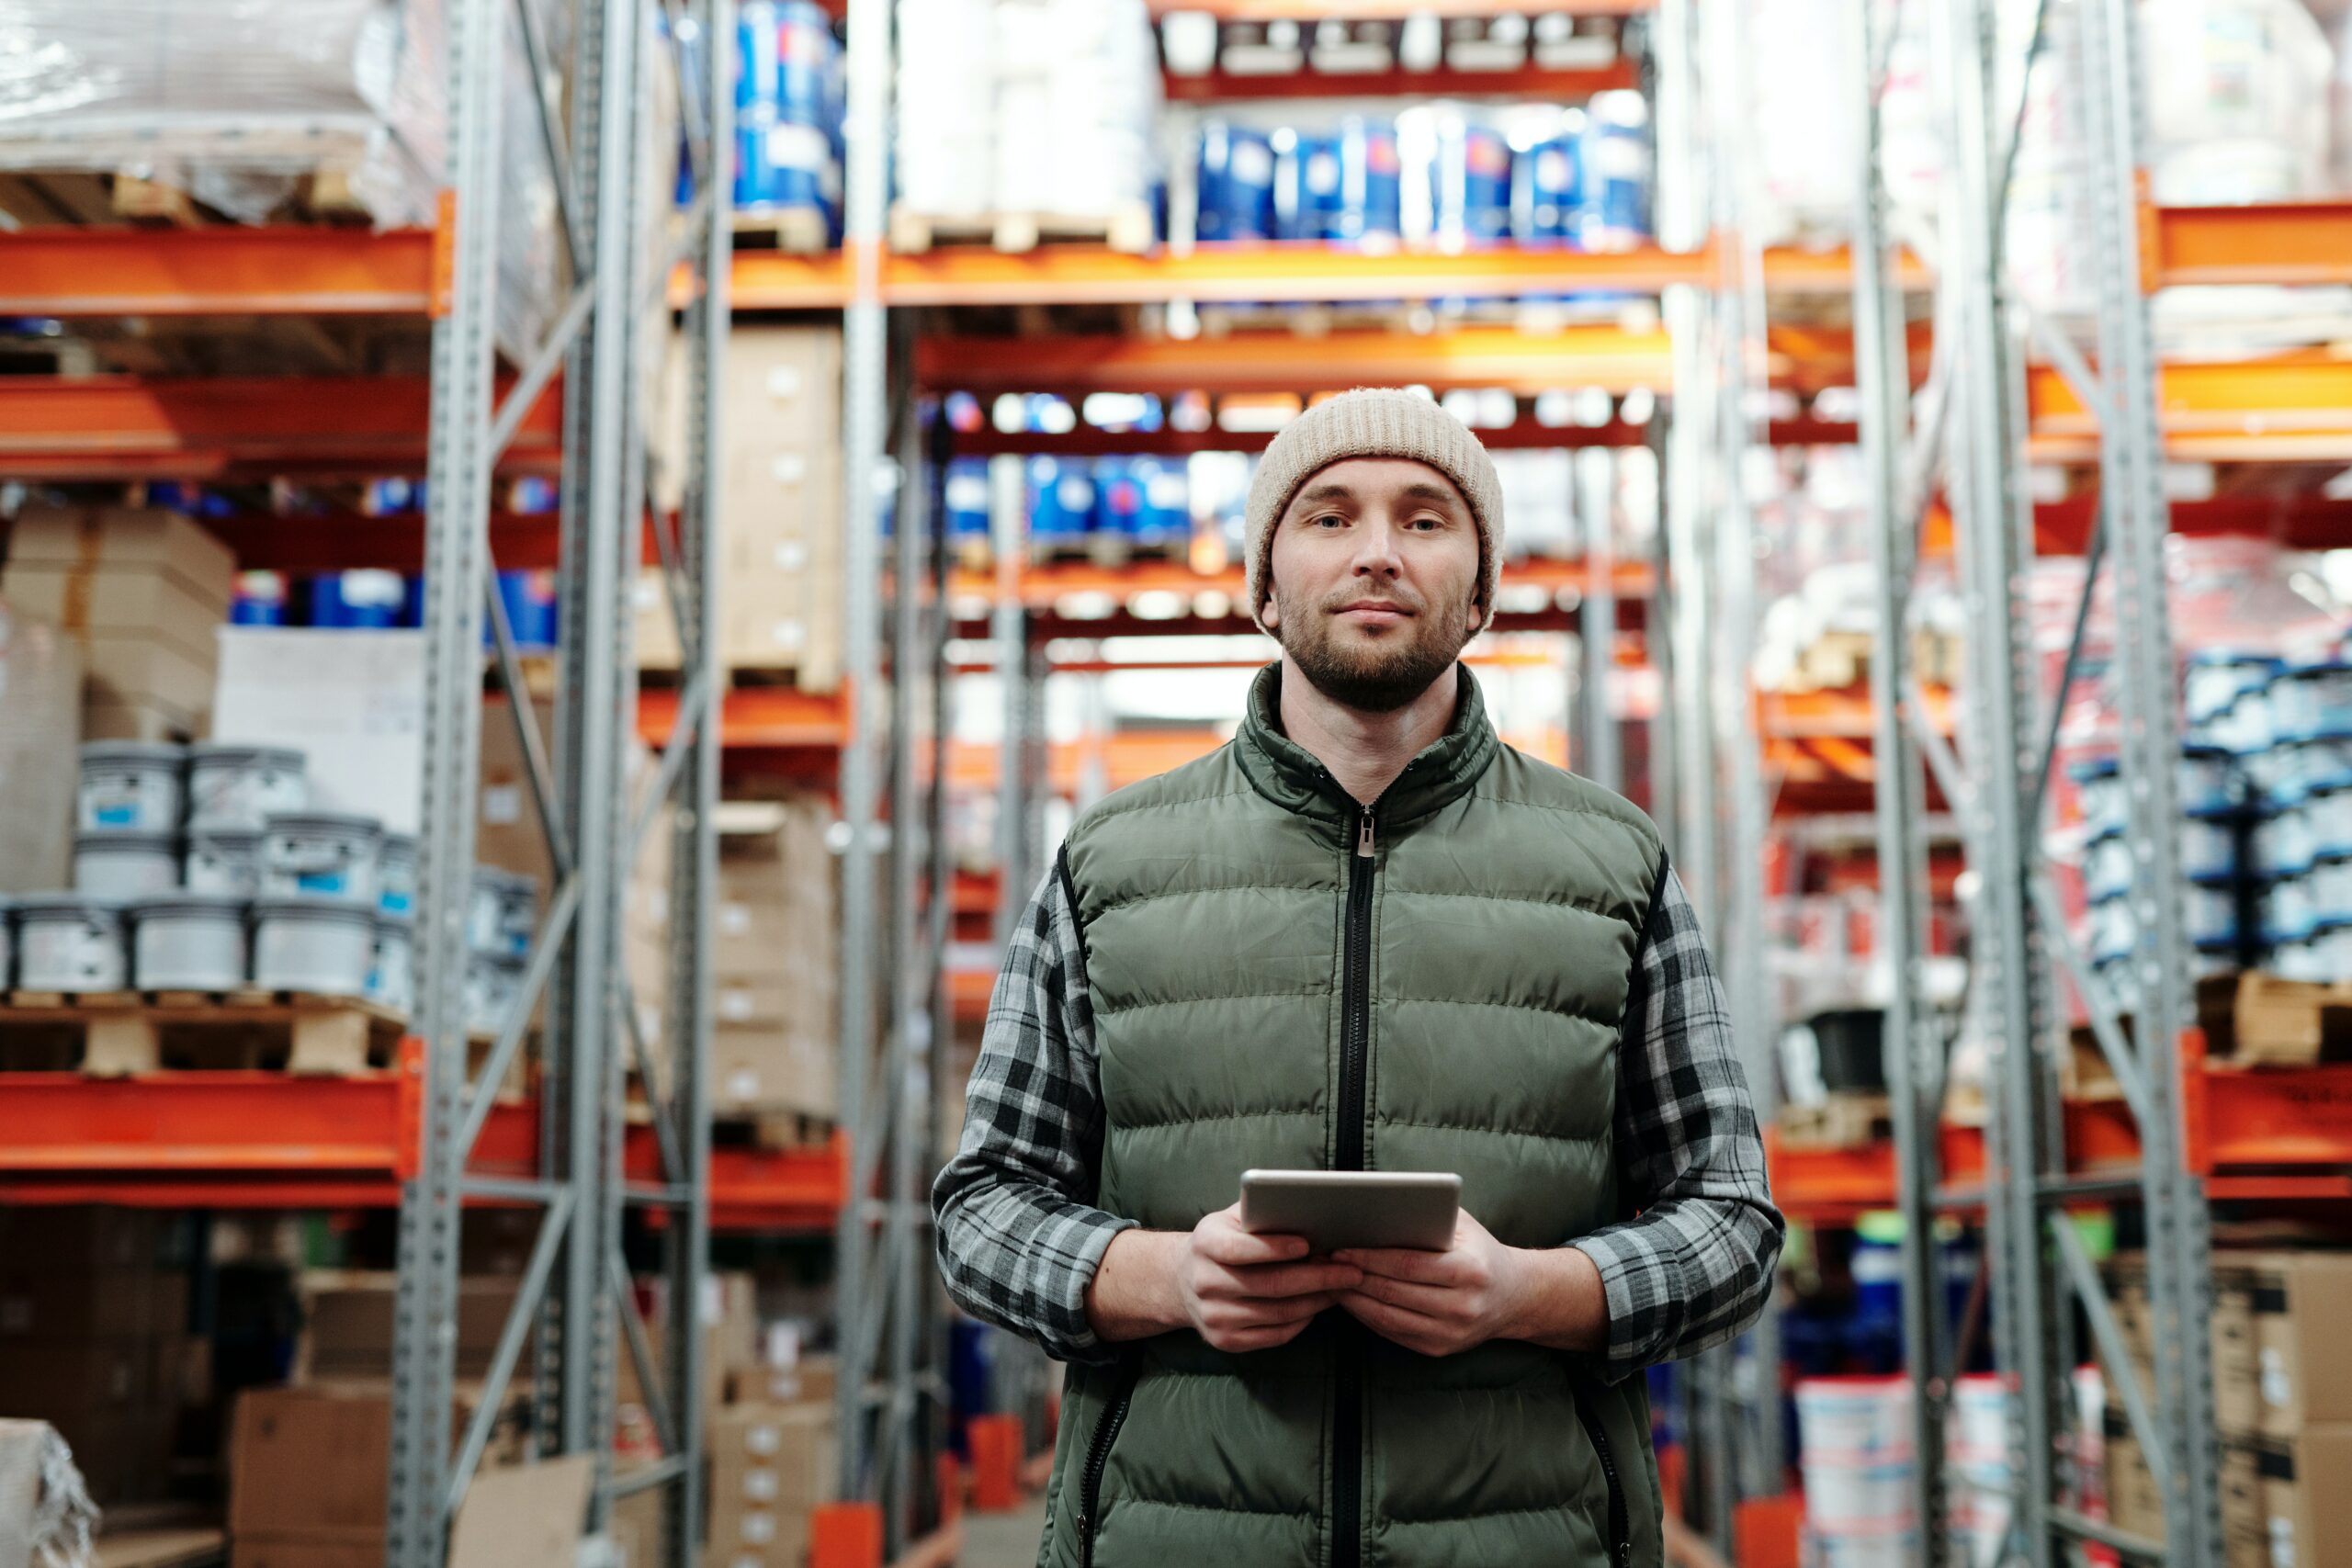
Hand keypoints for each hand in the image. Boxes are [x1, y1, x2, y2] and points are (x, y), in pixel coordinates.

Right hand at [1177, 1203, 1363, 1353]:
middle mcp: (1205, 1282)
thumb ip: (1261, 1212)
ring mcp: (1213, 1316)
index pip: (1239, 1249)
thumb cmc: (1223, 1240)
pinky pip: (1274, 1335)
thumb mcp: (1232, 1218)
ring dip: (1317, 1301)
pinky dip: (1303, 1320)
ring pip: (1277, 1312)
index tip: (1308, 1244)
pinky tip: (1318, 1305)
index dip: (1275, 1248)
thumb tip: (1308, 1210)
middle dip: (1317, 1278)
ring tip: (1341, 1287)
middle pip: (1269, 1284)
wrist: (1183, 1280)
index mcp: (1205, 1244)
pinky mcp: (1225, 1340)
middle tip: (1350, 1271)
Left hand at [1332, 1210, 1533, 1357]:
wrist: (1513, 1296)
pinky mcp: (1439, 1350)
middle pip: (1393, 1292)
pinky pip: (1393, 1332)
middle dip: (1354, 1277)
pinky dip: (1366, 1316)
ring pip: (1388, 1317)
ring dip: (1353, 1299)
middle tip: (1324, 1263)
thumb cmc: (1479, 1251)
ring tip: (1330, 1281)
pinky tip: (1351, 1299)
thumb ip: (1428, 1215)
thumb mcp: (1463, 1225)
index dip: (1369, 1258)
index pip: (1407, 1265)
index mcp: (1468, 1271)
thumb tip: (1376, 1206)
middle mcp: (1461, 1307)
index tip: (1340, 1248)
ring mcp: (1450, 1333)